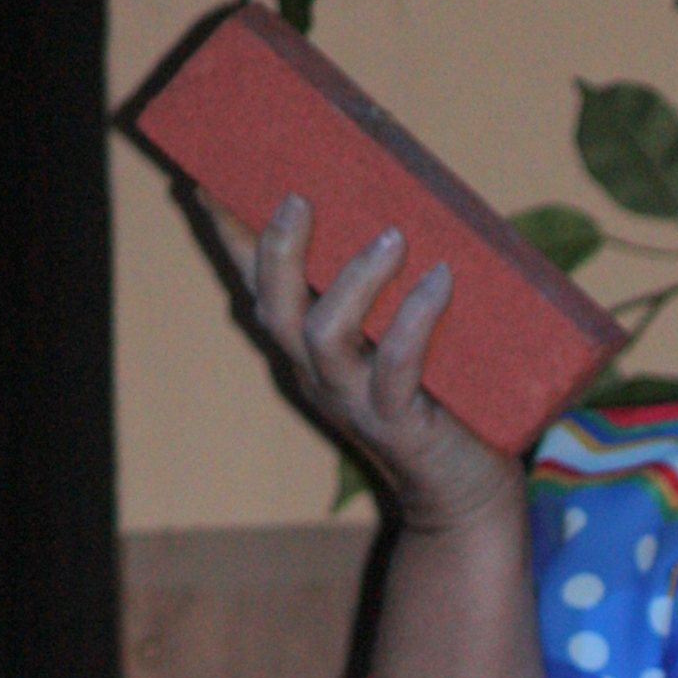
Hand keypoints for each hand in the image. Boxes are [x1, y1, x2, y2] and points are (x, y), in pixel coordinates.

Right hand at [211, 196, 519, 541]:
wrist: (468, 493)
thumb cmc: (442, 403)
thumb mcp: (403, 341)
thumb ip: (392, 291)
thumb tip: (405, 208)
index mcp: (311, 350)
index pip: (260, 289)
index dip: (232, 242)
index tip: (209, 184)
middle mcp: (320, 375)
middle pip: (276, 310)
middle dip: (279, 252)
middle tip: (300, 199)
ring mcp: (356, 402)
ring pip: (323, 337)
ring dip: (353, 281)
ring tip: (392, 237)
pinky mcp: (400, 424)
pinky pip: (397, 367)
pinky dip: (414, 321)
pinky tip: (439, 281)